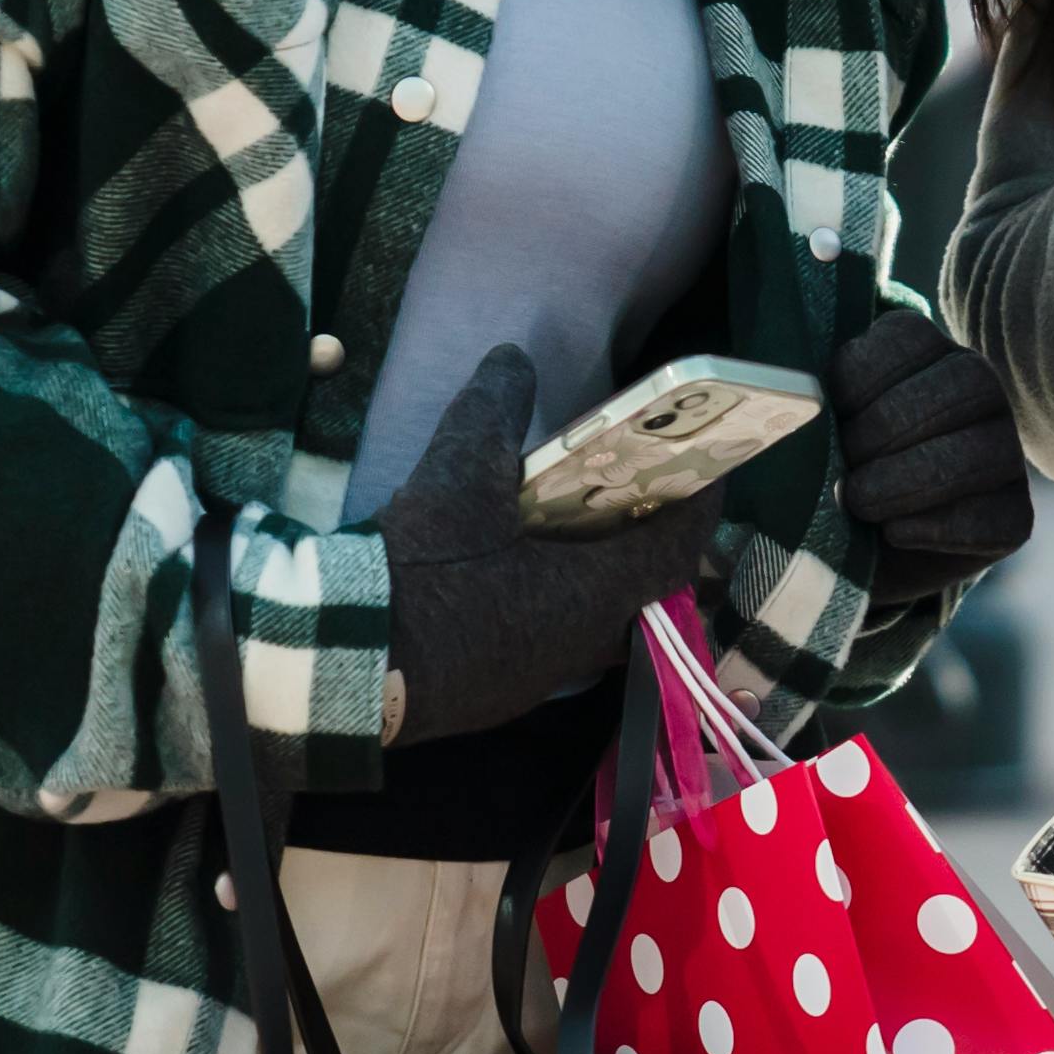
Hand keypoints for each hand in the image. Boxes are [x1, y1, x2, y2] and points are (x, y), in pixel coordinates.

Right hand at [380, 348, 718, 745]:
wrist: (343, 658)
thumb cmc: (420, 566)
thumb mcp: (459, 470)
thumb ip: (495, 406)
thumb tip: (512, 357)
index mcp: (592, 592)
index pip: (676, 549)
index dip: (699, 508)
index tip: (709, 473)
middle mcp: (581, 644)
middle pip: (645, 594)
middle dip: (652, 546)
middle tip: (643, 498)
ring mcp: (541, 678)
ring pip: (598, 626)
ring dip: (601, 580)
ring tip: (584, 531)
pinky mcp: (499, 696)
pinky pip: (553, 647)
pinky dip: (556, 608)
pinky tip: (521, 577)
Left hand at [831, 309, 1031, 601]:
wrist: (855, 551)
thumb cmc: (831, 471)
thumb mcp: (813, 429)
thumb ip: (808, 408)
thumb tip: (792, 406)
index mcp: (927, 351)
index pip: (911, 337)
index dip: (863, 377)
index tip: (832, 413)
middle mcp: (978, 389)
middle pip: (960, 385)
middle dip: (888, 430)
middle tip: (845, 469)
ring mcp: (1006, 451)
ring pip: (980, 452)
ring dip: (908, 481)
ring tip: (861, 504)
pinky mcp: (1016, 515)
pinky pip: (992, 518)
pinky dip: (935, 529)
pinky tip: (895, 532)